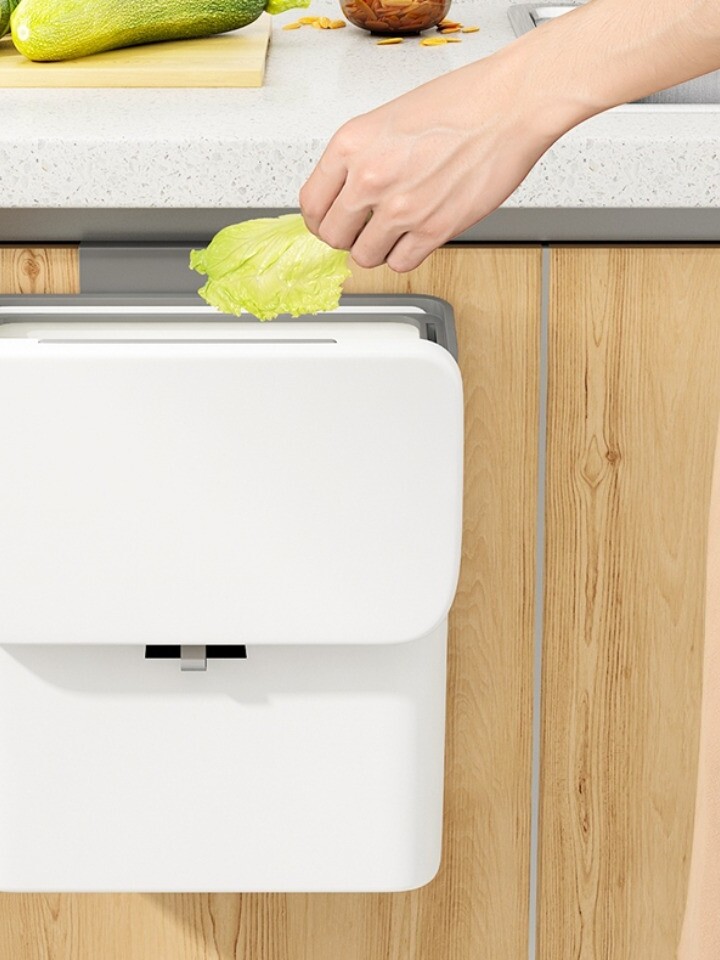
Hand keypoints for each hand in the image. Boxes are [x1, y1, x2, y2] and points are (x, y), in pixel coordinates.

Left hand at [301, 0, 719, 272]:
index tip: (330, 224)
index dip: (320, 220)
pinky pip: (400, 264)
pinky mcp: (433, 230)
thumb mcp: (389, 119)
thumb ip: (362, 158)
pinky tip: (415, 238)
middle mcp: (369, 178)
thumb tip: (346, 194)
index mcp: (351, 145)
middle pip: (334, 237)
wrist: (508, 106)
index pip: (311, 204)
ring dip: (376, 250)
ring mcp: (400, 209)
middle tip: (361, 232)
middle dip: (347, 237)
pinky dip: (405, 256)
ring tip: (392, 234)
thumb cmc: (460, 103)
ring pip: (364, 257)